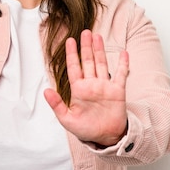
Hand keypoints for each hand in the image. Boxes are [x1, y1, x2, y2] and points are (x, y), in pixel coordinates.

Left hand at [44, 30, 128, 146]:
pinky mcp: (118, 91)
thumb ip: (57, 105)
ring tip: (97, 37)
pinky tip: (123, 53)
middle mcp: (91, 84)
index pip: (74, 67)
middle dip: (86, 47)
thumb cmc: (86, 130)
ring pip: (102, 64)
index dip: (72, 54)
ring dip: (100, 50)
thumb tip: (46, 91)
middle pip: (88, 61)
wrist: (106, 137)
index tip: (69, 41)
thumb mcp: (67, 119)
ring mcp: (105, 86)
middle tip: (85, 32)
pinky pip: (121, 75)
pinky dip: (123, 64)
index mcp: (79, 89)